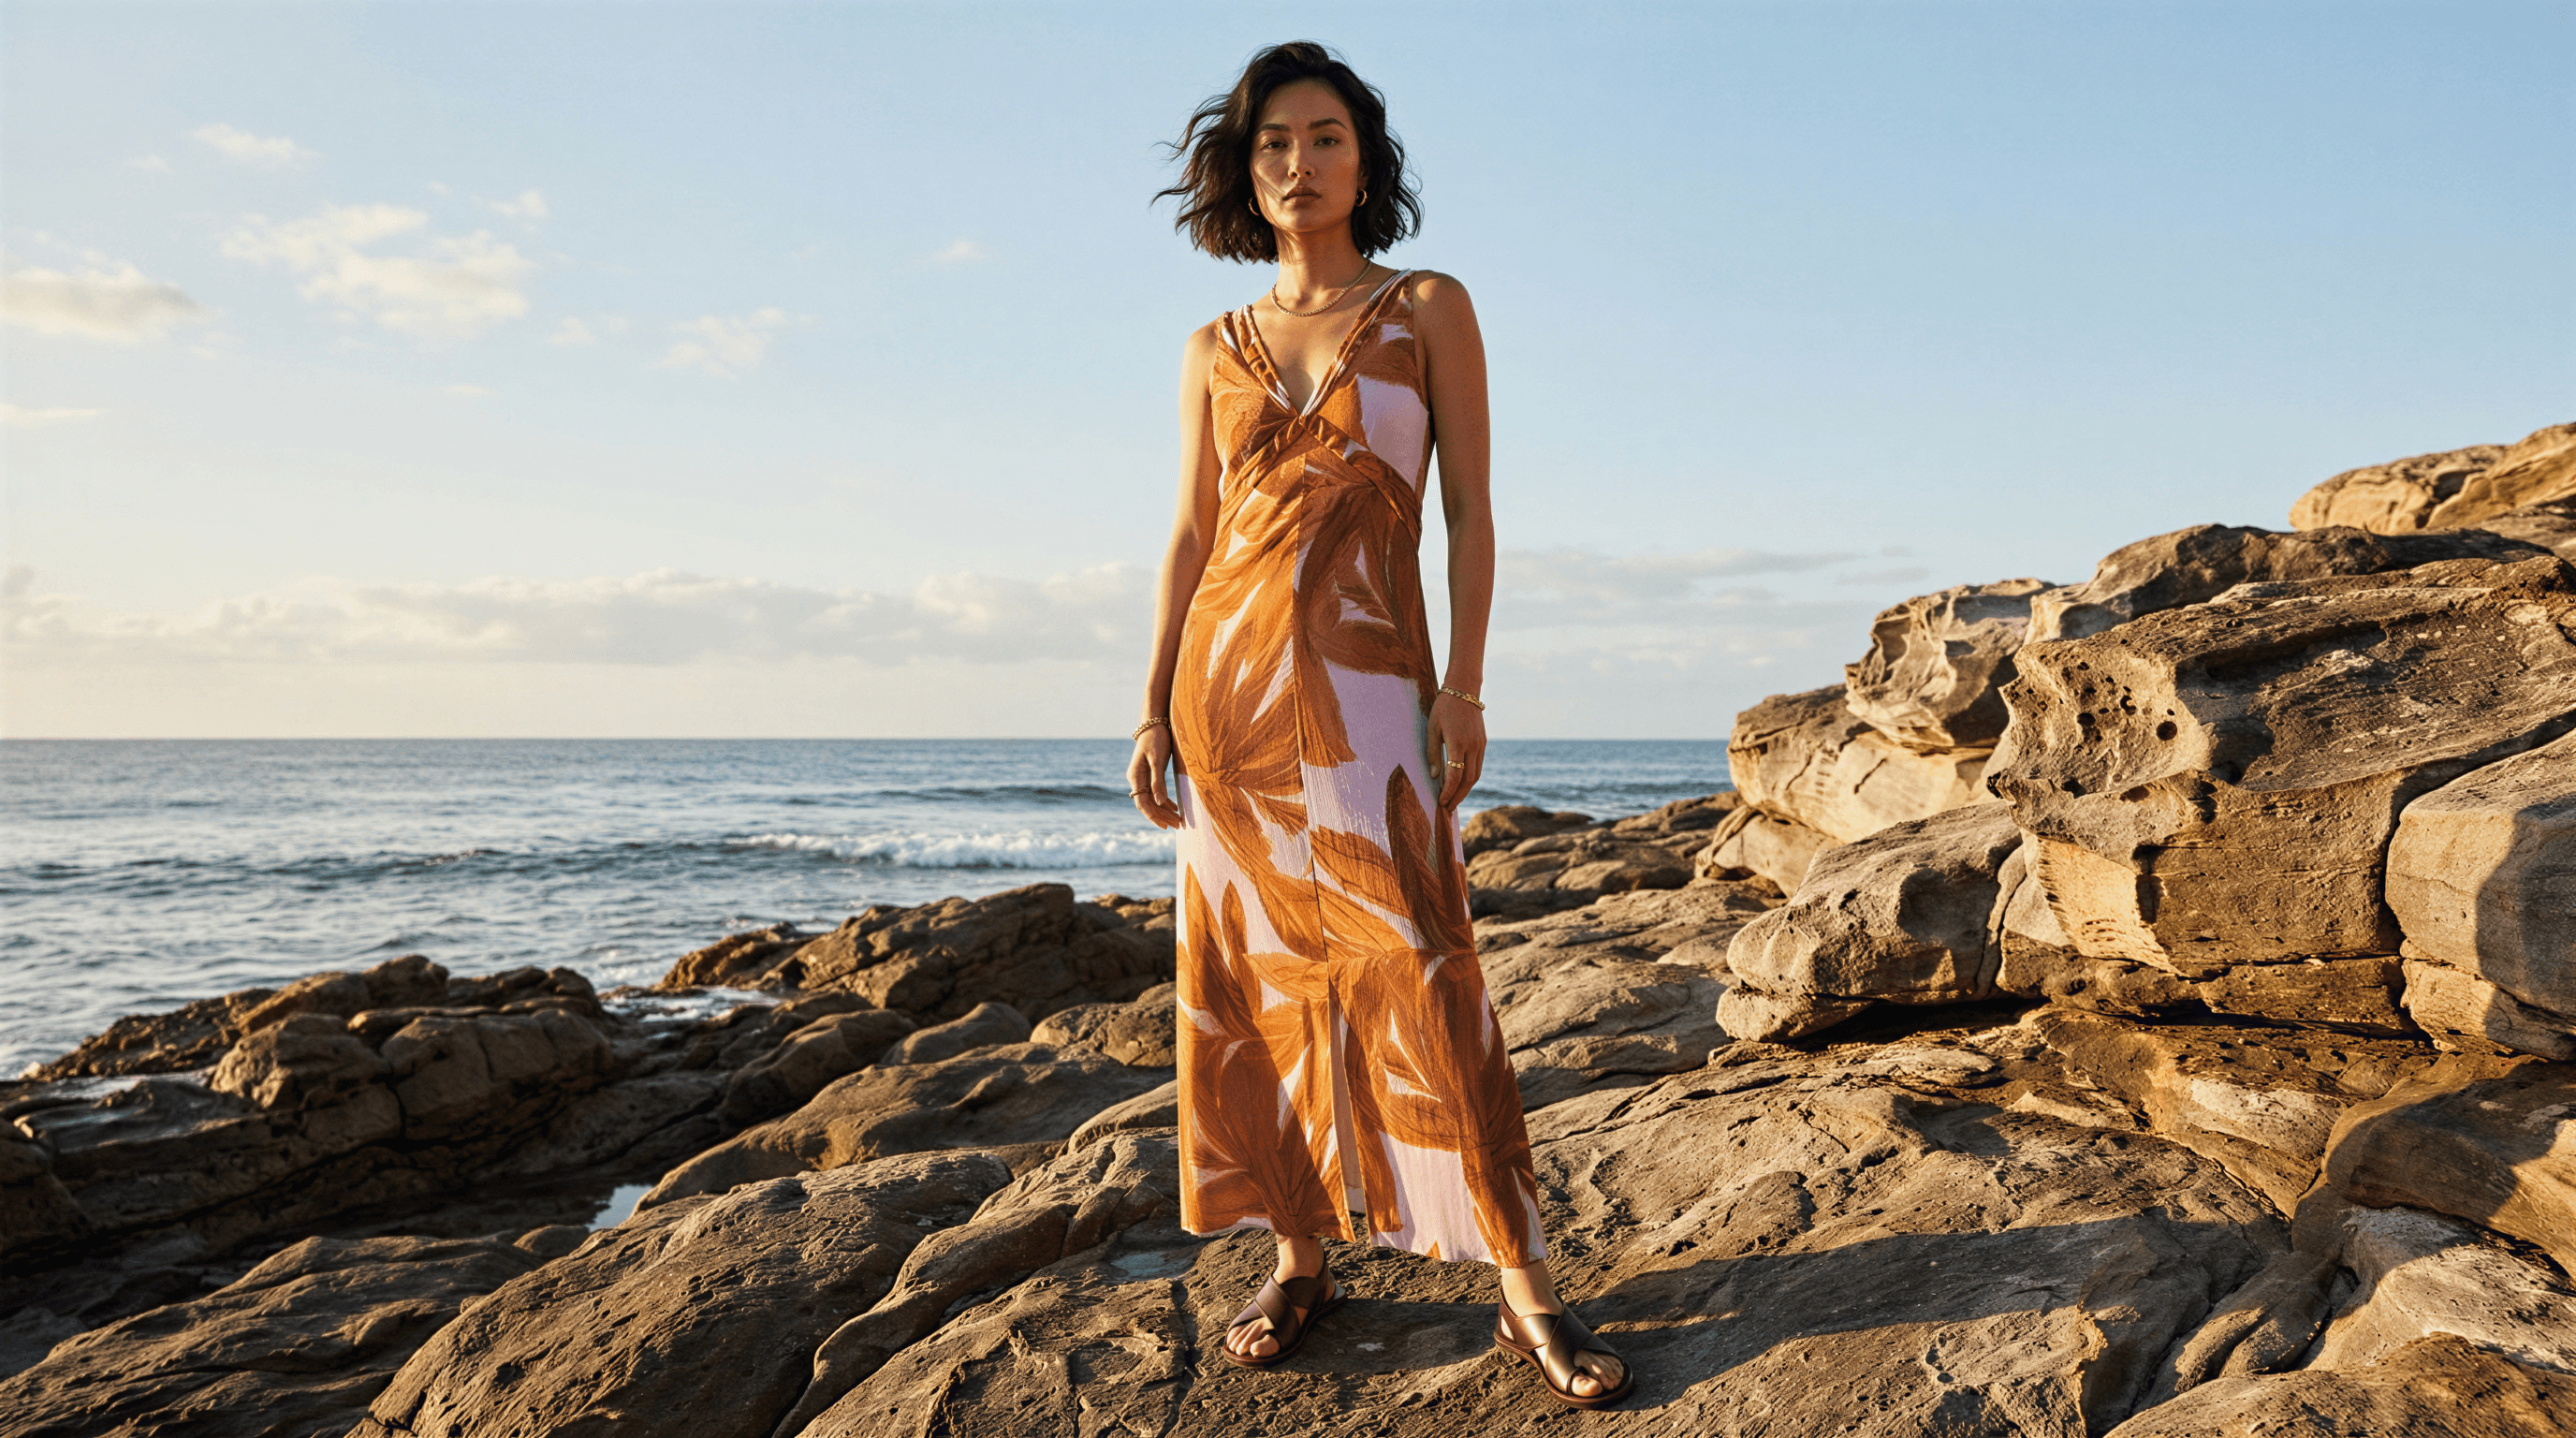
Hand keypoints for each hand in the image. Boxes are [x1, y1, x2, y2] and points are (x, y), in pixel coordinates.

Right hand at [1129, 726, 1181, 828]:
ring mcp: (1142, 777)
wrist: (1154, 723)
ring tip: (1178, 820)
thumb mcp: (1158, 759)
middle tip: (1178, 825)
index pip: (1142, 803)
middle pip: (1147, 804)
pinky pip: (1155, 793)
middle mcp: (1136, 779)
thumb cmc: (1156, 739)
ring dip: (1164, 811)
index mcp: (1135, 776)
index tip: (1166, 826)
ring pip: (1152, 800)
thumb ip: (1158, 781)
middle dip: (1162, 816)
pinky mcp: (1149, 774)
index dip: (1154, 816)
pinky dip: (1164, 801)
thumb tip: (1160, 802)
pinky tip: (1175, 807)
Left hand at [1429, 691, 1484, 808]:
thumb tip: (1434, 776)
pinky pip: (1479, 766)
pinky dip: (1470, 778)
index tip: (1441, 803)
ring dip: (1465, 790)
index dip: (1448, 792)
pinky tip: (1461, 784)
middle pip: (1468, 780)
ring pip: (1476, 775)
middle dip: (1458, 796)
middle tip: (1447, 808)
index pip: (1455, 776)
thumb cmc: (1443, 708)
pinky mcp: (1483, 743)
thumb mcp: (1432, 729)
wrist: (1464, 691)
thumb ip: (1433, 753)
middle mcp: (1473, 746)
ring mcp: (1480, 745)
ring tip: (1453, 799)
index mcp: (1458, 743)